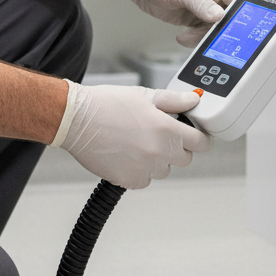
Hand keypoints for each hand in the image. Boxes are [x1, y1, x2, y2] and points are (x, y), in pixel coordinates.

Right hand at [50, 82, 212, 188]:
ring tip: (136, 143)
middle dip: (176, 148)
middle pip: (184, 159)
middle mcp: (159, 152)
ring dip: (157, 160)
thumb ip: (173, 101)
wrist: (75, 120)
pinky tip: (126, 155)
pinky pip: (144, 179)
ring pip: (163, 170)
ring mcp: (144, 168)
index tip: (193, 136)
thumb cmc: (105, 104)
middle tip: (158, 136)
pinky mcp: (129, 180)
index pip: (200, 142)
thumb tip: (194, 100)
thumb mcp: (143, 95)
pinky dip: (139, 171)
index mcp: (167, 129)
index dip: (198, 138)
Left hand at [115, 0, 240, 47]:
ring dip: (202, 36)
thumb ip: (200, 3)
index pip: (236, 0)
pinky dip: (193, 38)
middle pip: (226, 19)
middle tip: (208, 37)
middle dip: (219, 30)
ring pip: (213, 29)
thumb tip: (219, 16)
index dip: (240, 14)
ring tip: (187, 35)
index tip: (235, 28)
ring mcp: (200, 9)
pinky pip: (199, 33)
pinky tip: (182, 36)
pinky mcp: (190, 19)